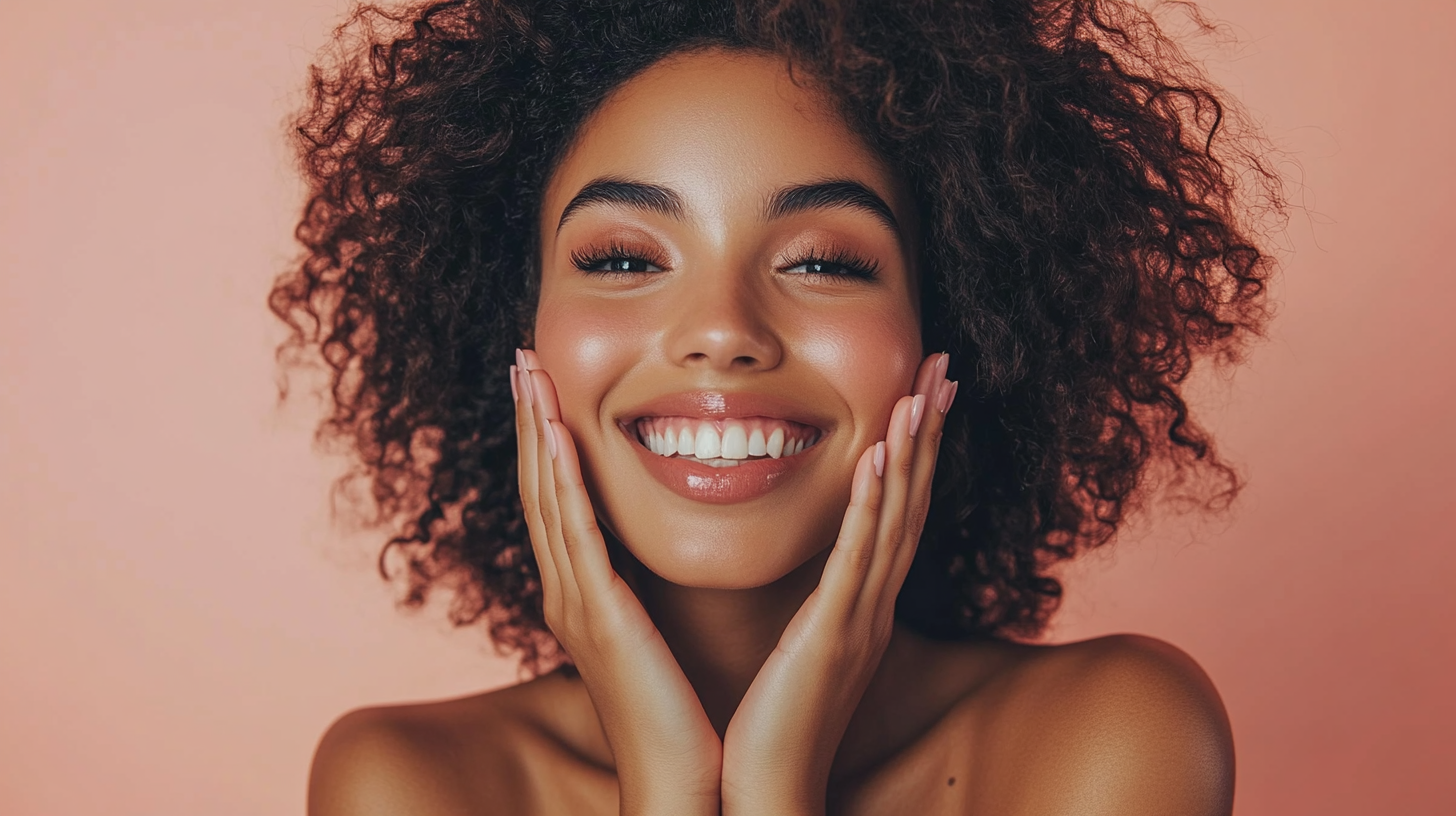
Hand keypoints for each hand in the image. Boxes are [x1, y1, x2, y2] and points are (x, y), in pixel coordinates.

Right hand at [513, 350, 722, 815]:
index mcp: (582, 596)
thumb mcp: (655, 638)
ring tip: (528, 371)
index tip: (543, 385)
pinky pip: (574, 530)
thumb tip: (651, 562)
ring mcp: (576, 602)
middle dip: (527, 420)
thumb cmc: (680, 717)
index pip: (556, 501)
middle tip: (521, 357)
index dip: (543, 441)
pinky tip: (553, 430)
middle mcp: (567, 593)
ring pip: (547, 497)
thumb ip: (645, 594)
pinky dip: (559, 476)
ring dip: (535, 429)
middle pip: (538, 487)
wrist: (681, 784)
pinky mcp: (600, 614)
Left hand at [719, 353, 956, 815]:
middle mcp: (873, 606)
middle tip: (945, 366)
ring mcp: (859, 621)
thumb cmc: (772, 727)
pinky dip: (874, 508)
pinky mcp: (833, 638)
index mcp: (861, 606)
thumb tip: (818, 575)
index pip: (898, 512)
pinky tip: (881, 459)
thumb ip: (816, 606)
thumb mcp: (803, 652)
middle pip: (912, 503)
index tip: (924, 391)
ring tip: (922, 390)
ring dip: (911, 453)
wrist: (764, 793)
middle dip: (929, 432)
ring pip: (896, 522)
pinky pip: (858, 562)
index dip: (916, 450)